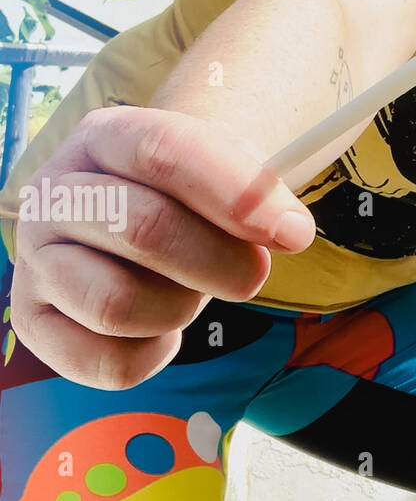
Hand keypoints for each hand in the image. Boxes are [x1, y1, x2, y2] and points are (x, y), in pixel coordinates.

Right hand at [10, 105, 314, 389]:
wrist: (135, 228)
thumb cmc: (187, 203)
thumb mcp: (219, 179)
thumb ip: (253, 194)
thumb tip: (289, 230)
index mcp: (101, 138)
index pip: (163, 151)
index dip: (235, 193)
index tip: (294, 232)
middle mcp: (54, 195)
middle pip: (144, 228)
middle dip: (221, 262)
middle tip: (252, 274)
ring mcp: (36, 262)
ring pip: (118, 304)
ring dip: (180, 308)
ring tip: (187, 293)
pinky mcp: (36, 324)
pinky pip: (108, 362)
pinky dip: (154, 355)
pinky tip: (159, 329)